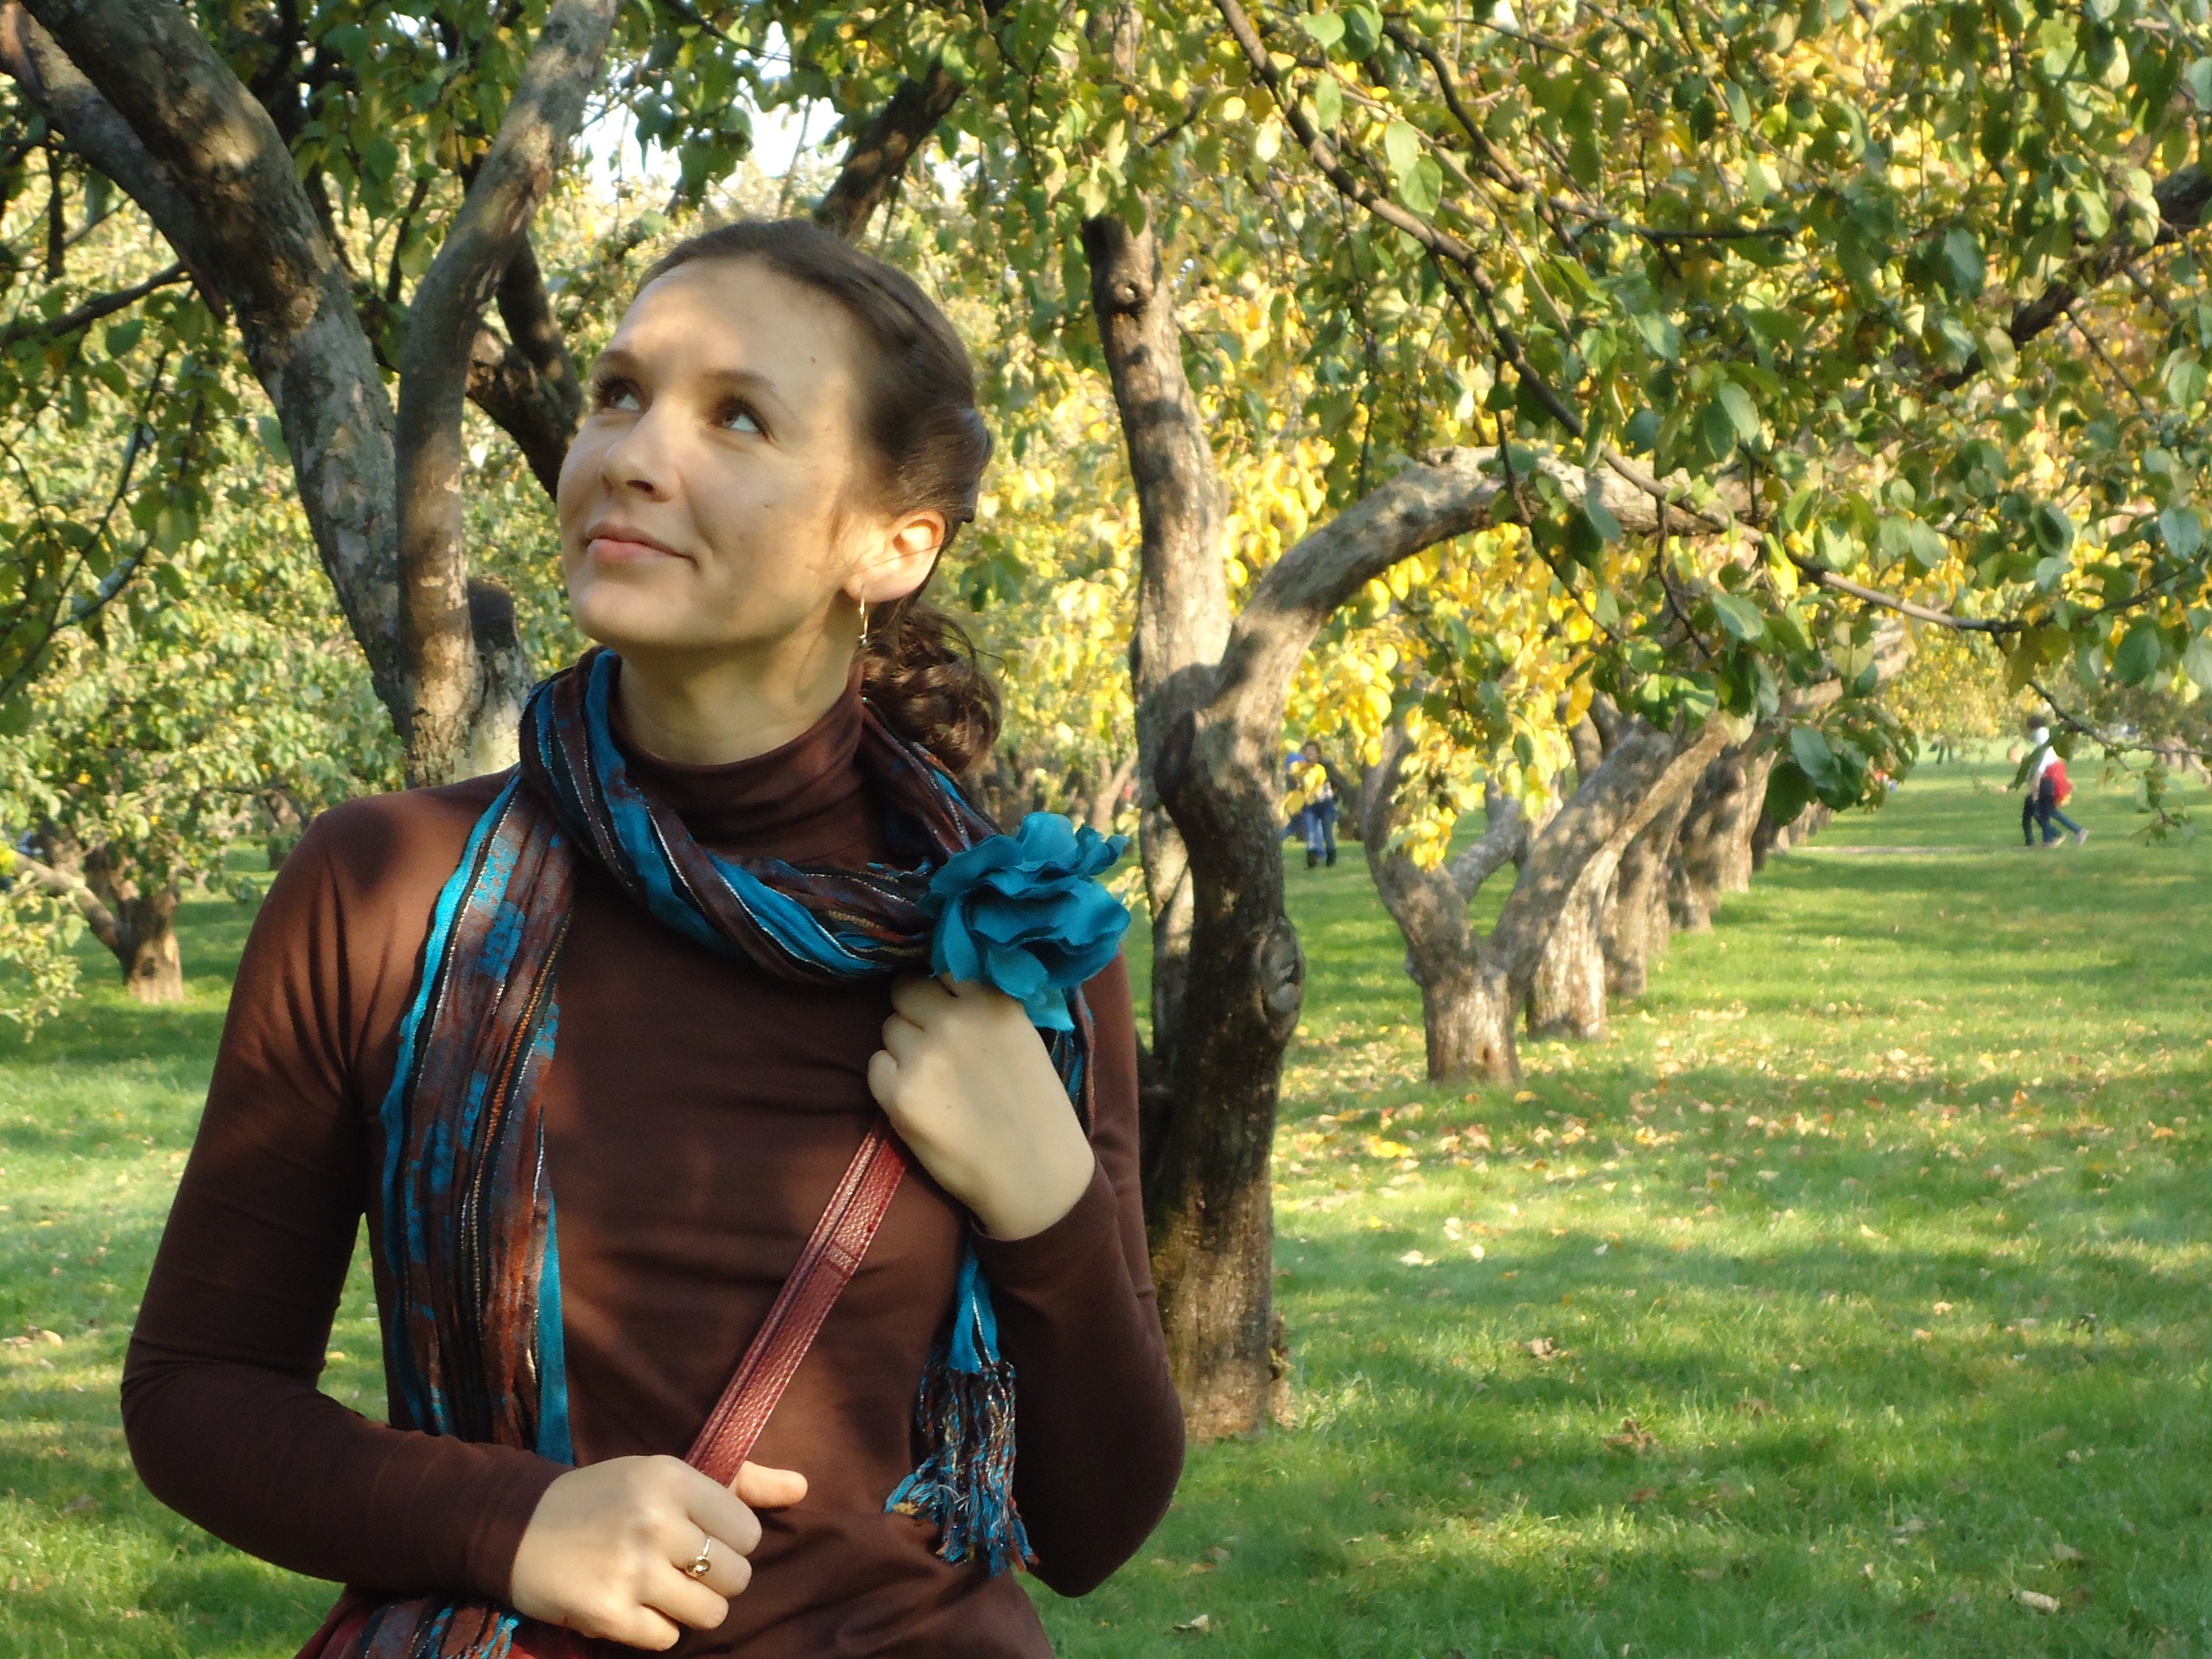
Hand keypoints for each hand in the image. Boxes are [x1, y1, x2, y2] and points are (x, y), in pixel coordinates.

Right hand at [508, 1455, 804, 1648]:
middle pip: (736, 1578)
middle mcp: (654, 1522)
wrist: (516, 1524)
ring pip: (710, 1613)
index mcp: (673, 1480)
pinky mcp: (607, 1613)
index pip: (748, 1534)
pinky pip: (667, 1638)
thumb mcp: (666, 1473)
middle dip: (717, 1580)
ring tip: (662, 1589)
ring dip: (691, 1608)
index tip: (703, 1540)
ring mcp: (630, 1570)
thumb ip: (739, 1483)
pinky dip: (655, 1629)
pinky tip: (632, 1605)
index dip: (732, 1544)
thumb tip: (803, 1488)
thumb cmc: (604, 1496)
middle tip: (683, 1569)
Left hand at [868, 975, 1095, 1239]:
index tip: (947, 1006)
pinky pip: (875, 1066)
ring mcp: (924, 1055)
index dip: (940, 987)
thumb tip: (942, 983)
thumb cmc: (1036, 1108)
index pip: (942, 966)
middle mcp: (955, 1020)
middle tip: (932, 1042)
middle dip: (914, 1011)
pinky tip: (919, 1100)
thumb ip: (984, 1006)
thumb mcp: (1022, 1037)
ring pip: (889, 1028)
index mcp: (993, 1000)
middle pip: (905, 991)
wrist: (1036, 1176)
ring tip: (933, 1078)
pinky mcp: (899, 1093)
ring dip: (903, 1047)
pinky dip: (889, 1080)